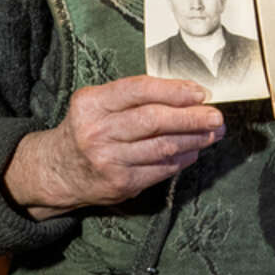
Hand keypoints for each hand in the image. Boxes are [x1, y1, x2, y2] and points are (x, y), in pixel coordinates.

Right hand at [4, 75, 224, 217]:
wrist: (58, 169)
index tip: (200, 92)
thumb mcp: (99, 102)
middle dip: (191, 117)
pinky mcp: (119, 184)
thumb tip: (186, 93)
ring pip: (162, 147)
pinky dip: (181, 159)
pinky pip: (159, 170)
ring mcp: (108, 161)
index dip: (173, 90)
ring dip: (194, 140)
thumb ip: (135, 95)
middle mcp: (98, 132)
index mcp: (92, 103)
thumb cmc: (89, 127)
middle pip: (154, 120)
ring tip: (213, 132)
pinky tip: (193, 151)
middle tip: (216, 115)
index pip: (139, 90)